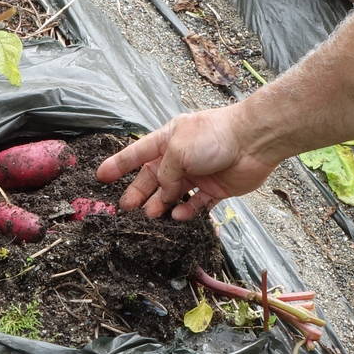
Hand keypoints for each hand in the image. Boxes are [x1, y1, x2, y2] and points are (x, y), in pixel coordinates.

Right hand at [95, 106, 281, 220]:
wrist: (253, 142)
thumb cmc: (213, 137)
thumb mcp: (177, 150)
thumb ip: (164, 174)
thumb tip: (164, 195)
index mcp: (168, 140)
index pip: (137, 153)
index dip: (118, 164)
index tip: (100, 176)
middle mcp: (181, 157)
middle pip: (153, 178)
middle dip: (138, 193)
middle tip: (125, 209)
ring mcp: (198, 174)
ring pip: (173, 194)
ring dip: (161, 205)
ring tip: (151, 217)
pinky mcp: (215, 190)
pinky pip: (197, 204)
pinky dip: (187, 212)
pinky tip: (178, 216)